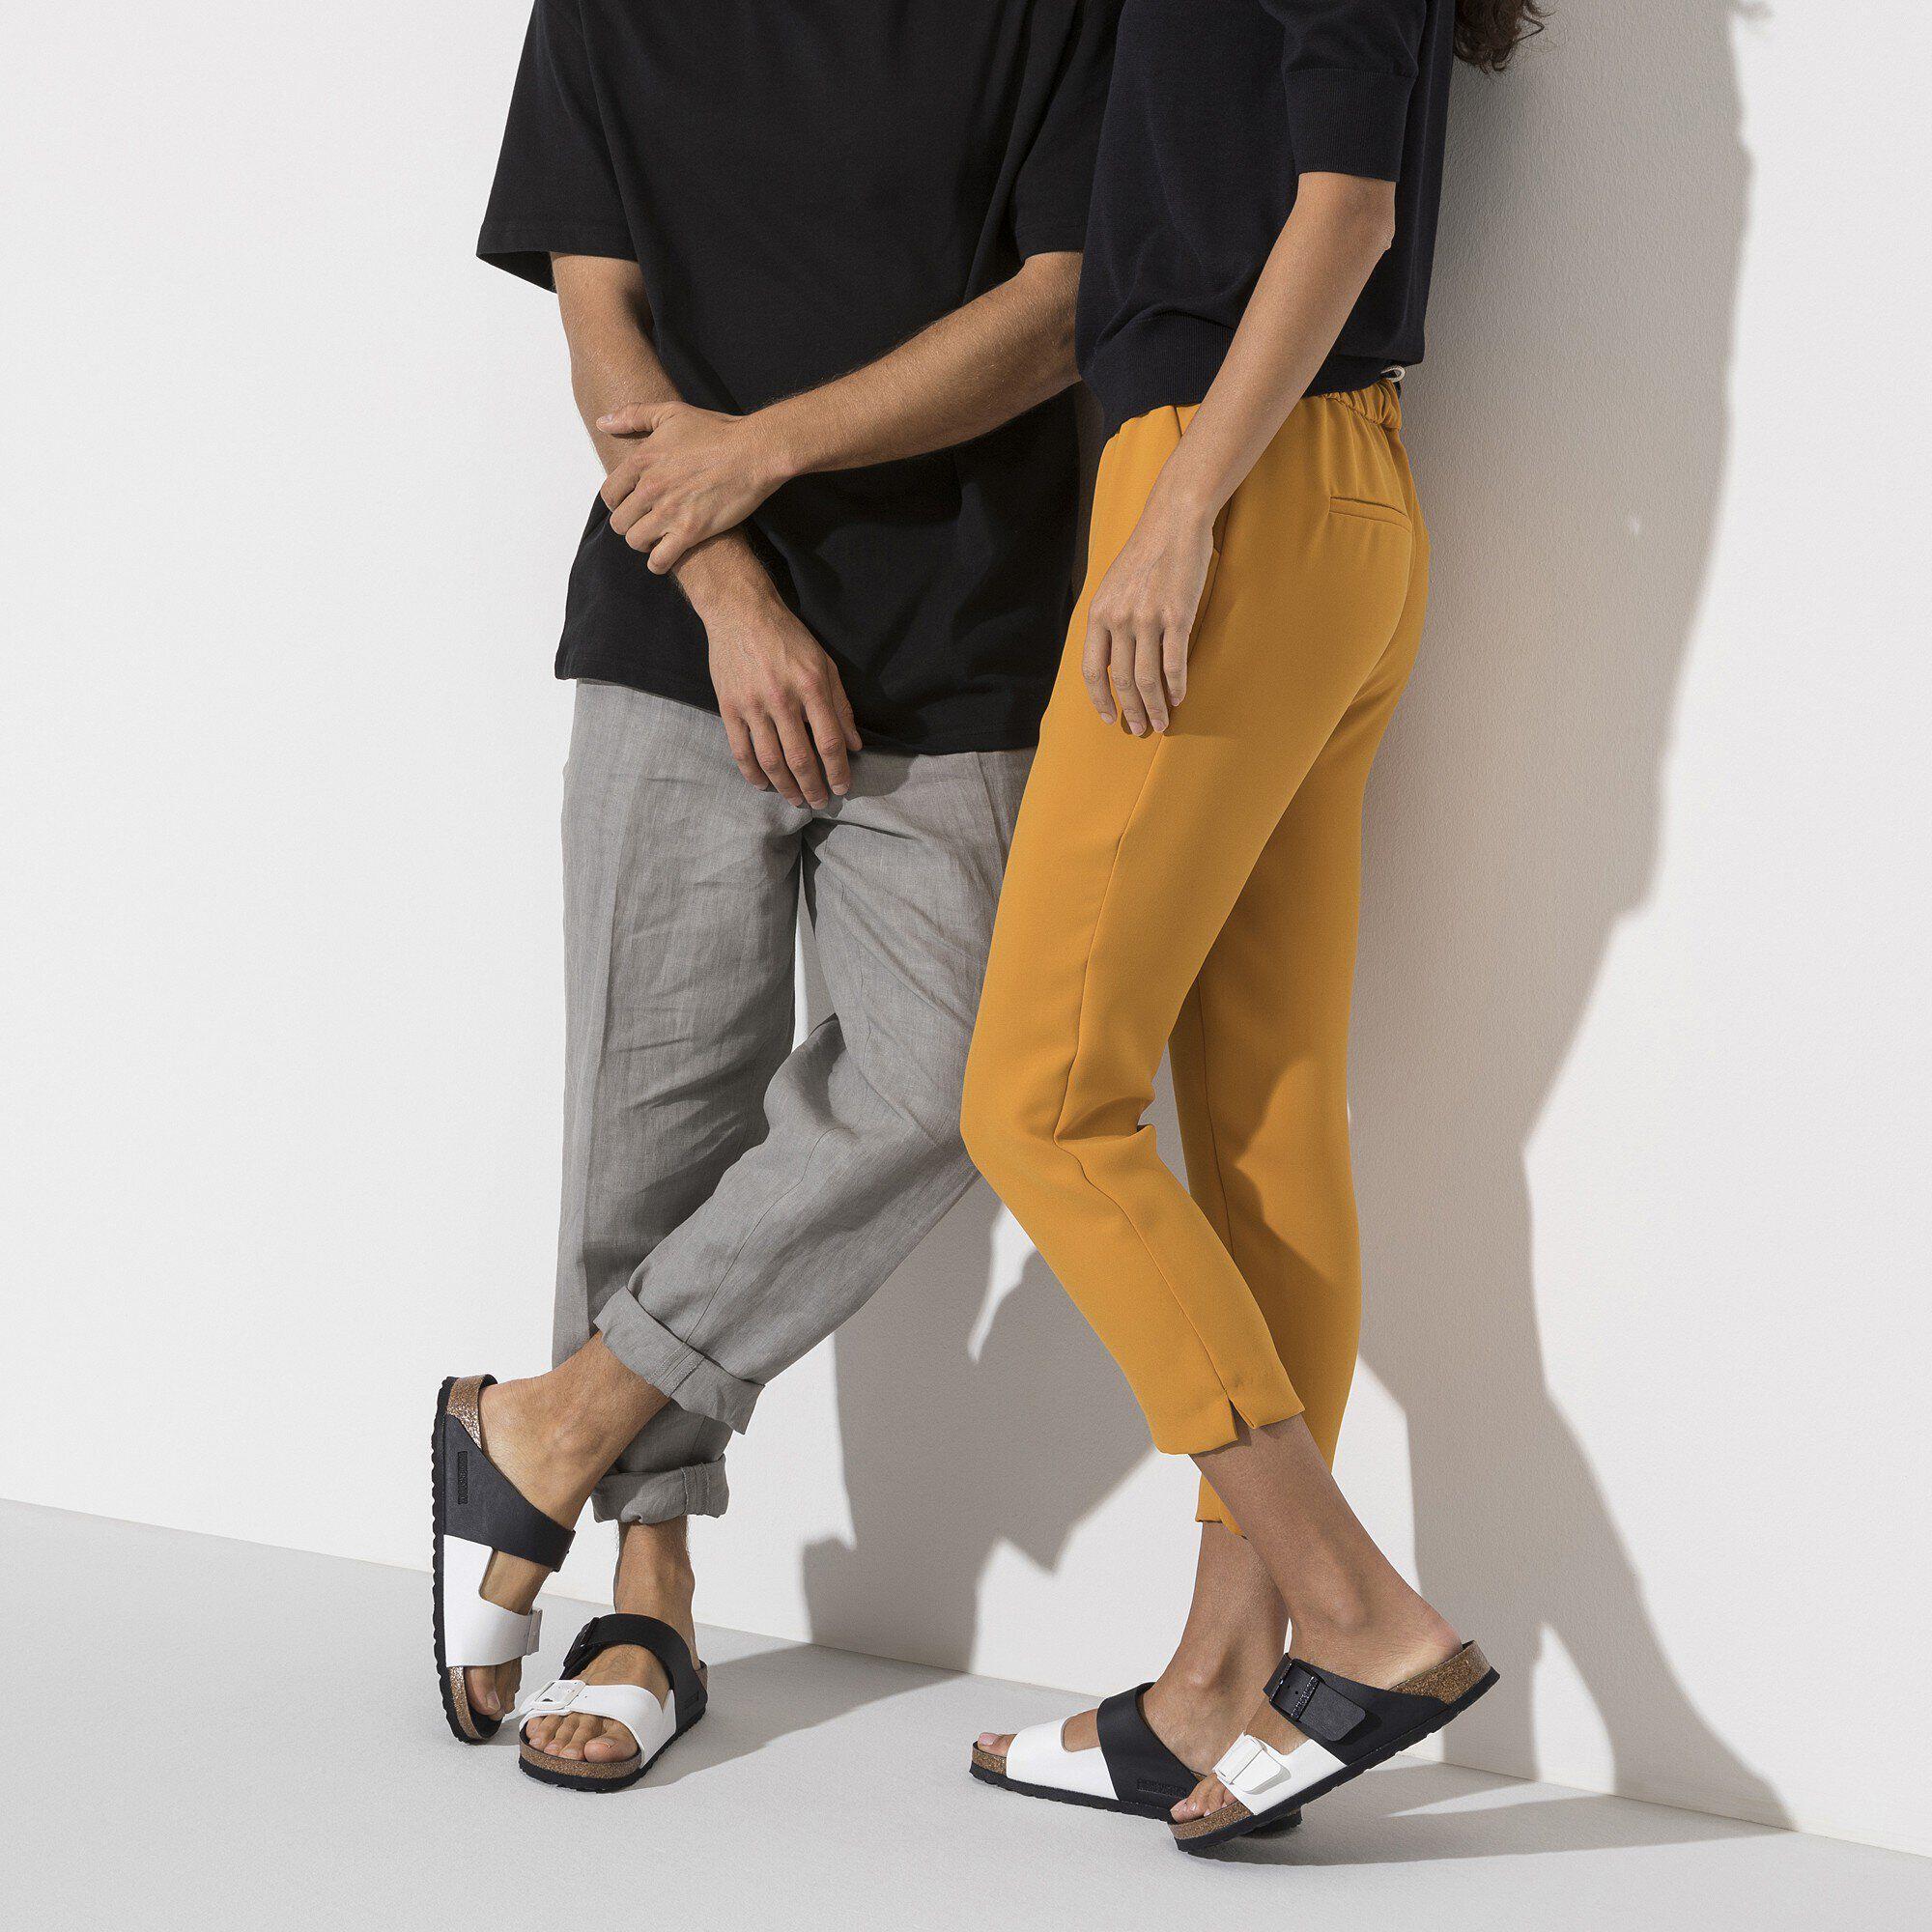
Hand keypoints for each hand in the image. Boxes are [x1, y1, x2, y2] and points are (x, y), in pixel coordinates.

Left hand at [596, 400, 791, 575]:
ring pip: (635, 541)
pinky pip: (659, 560)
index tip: (631, 505)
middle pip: (620, 522)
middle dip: (630, 525)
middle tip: (646, 523)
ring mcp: (669, 512)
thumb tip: (603, 423)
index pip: (609, 494)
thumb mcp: (671, 412)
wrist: (754, 452)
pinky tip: (665, 558)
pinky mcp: (690, 532)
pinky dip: (658, 564)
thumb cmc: (717, 431)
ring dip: (643, 543)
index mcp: (642, 460)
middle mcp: (650, 488)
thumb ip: (633, 415)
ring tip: (656, 539)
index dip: (617, 503)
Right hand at [697, 571, 861, 805]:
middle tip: (819, 803)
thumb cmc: (789, 638)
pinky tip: (763, 785)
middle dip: (813, 787)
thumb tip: (855, 745)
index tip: (843, 788)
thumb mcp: (825, 664)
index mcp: (812, 687)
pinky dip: (752, 773)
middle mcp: (783, 699)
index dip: (838, 770)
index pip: (830, 741)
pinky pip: (741, 750)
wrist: (741, 613)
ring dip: (785, 787)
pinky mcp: (729, 707)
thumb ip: (841, 706)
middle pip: (801, 758)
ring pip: (771, 760)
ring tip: (796, 800)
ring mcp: (753, 705)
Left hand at [1081, 486, 1217, 733]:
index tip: (1109, 718)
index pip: (1093, 670)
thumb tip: (1108, 659)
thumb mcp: (1112, 587)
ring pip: (1148, 678)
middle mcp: (1119, 620)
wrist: (1173, 523)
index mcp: (1098, 615)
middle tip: (1140, 729)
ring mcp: (1148, 618)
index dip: (1100, 699)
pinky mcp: (1177, 616)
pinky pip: (1174, 662)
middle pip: (1122, 680)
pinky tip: (1179, 698)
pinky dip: (1176, 686)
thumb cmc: (1145, 556)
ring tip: (1162, 722)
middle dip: (1131, 710)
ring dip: (1155, 706)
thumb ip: (1108, 622)